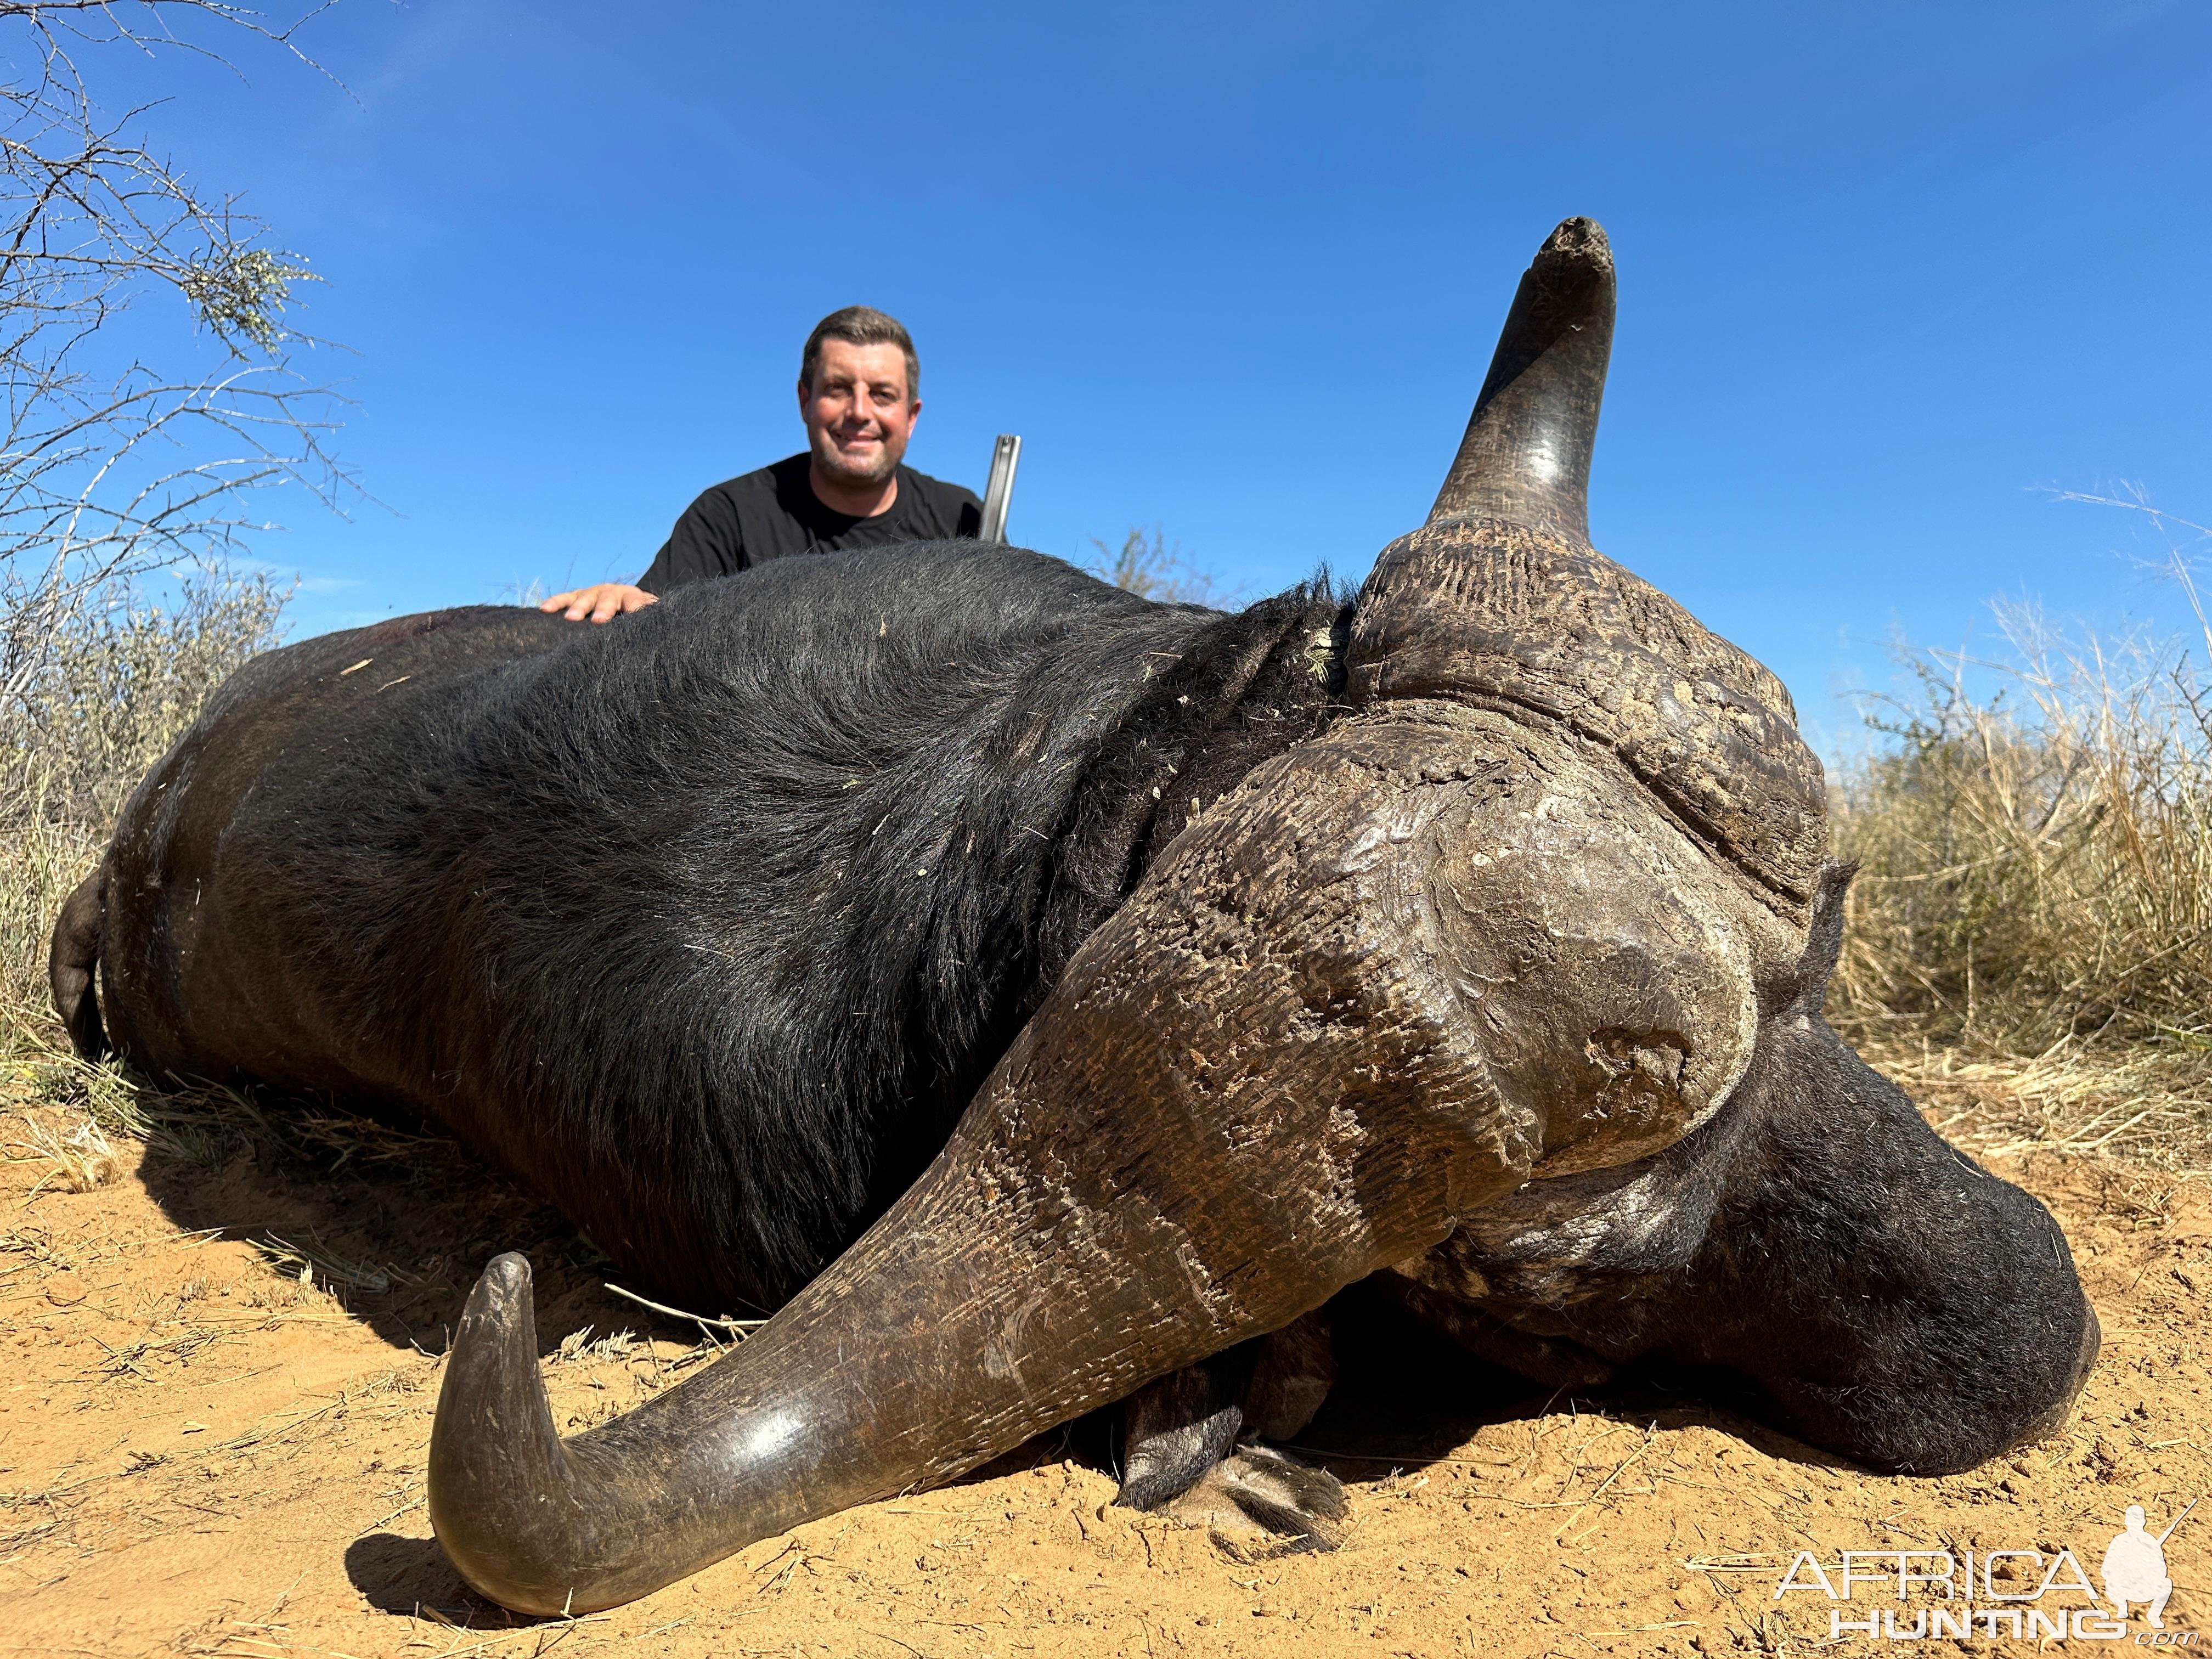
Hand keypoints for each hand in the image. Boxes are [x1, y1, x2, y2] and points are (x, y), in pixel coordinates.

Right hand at [540, 583, 657, 623]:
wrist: (627, 605)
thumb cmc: (638, 620)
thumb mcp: (649, 622)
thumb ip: (652, 627)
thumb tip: (663, 643)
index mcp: (634, 598)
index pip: (637, 602)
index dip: (635, 610)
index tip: (633, 619)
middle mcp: (614, 592)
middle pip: (608, 598)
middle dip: (604, 609)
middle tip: (599, 621)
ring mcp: (594, 593)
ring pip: (586, 597)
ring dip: (579, 607)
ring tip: (571, 618)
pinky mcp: (579, 597)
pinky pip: (565, 598)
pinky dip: (556, 602)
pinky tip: (544, 609)